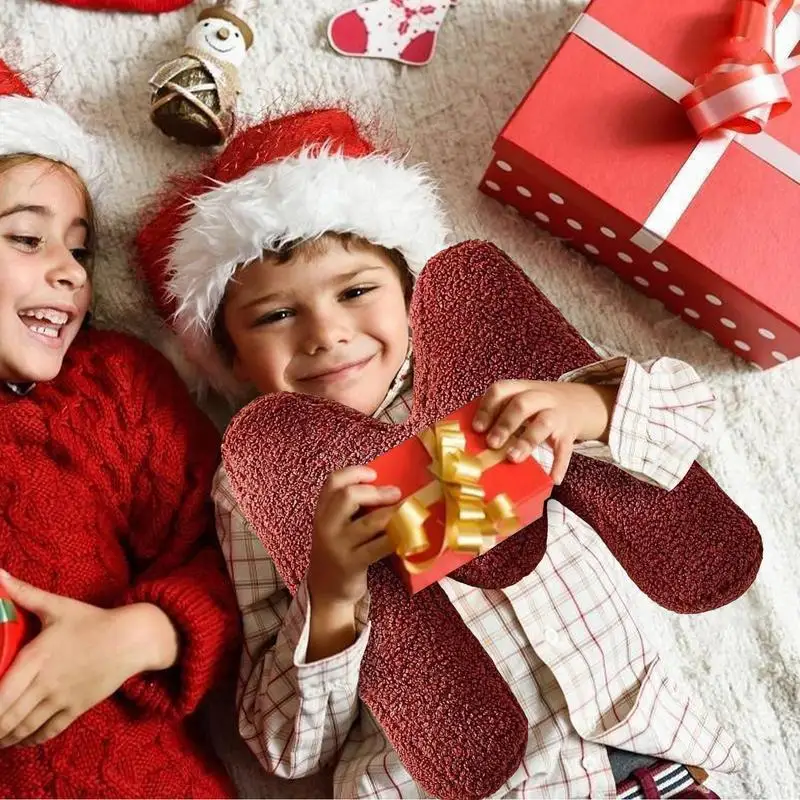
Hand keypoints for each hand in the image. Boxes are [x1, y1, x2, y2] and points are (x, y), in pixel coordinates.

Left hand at [0, 571, 175, 747]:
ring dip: (6, 738)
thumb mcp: (58, 606)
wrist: (132, 637)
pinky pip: (48, 731)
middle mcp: (46, 681)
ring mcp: (62, 697)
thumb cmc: (92, 620)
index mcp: (37, 657)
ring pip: (25, 727)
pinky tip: (20, 741)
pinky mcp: (77, 707)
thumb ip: (24, 593)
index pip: (1, 693)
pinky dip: (30, 740)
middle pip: (8, 716)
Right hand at [308, 466, 399, 608]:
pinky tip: (407, 535)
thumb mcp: (336, 526)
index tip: (374, 473)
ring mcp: (338, 546)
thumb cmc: (339, 550)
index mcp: (322, 511)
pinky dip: (396, 538)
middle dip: (376, 491)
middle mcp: (326, 525)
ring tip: (409, 511)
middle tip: (396, 492)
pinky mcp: (351, 564)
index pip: (333, 482)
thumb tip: (391, 488)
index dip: (355, 472)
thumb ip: (352, 508)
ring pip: (369, 522)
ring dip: (394, 513)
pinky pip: (378, 547)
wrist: (325, 590)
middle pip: (348, 496)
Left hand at [473, 380, 617, 483]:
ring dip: (527, 440)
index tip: (477, 428)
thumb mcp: (521, 400)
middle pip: (522, 404)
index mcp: (522, 388)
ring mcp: (557, 414)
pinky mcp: (569, 433)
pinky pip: (565, 449)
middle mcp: (540, 397)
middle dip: (505, 424)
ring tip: (513, 458)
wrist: (581, 402)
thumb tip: (470, 440)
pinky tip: (552, 478)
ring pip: (543, 423)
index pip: (502, 390)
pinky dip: (559, 464)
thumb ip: (500, 413)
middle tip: (491, 443)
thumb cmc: (538, 406)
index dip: (488, 407)